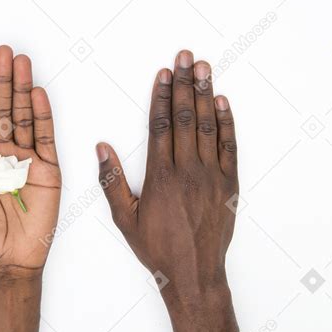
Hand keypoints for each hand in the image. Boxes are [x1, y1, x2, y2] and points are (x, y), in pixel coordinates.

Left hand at [0, 45, 60, 275]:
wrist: (7, 263)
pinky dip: (43, 115)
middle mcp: (3, 153)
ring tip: (21, 63)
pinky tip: (38, 94)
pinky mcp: (48, 169)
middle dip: (3, 80)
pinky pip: (45, 137)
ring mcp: (26, 159)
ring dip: (23, 89)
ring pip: (25, 116)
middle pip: (3, 108)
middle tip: (4, 53)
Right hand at [97, 50, 259, 331]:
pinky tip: (222, 101)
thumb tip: (102, 148)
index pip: (160, 125)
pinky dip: (227, 122)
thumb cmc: (157, 248)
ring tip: (204, 68)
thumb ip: (112, 181)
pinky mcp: (229, 184)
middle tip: (185, 57)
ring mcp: (211, 175)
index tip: (163, 73)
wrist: (194, 274)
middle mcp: (187, 170)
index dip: (161, 96)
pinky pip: (229, 147)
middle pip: (184, 117)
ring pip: (208, 126)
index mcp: (160, 176)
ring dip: (205, 94)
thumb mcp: (124, 219)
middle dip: (184, 84)